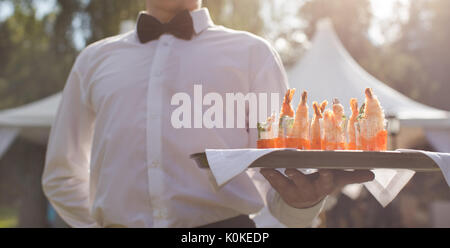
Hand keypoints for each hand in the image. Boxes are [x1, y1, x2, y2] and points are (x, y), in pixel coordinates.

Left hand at [260, 169, 374, 208]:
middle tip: (291, 169)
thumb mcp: (337, 180)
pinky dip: (268, 175)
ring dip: (278, 176)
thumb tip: (372, 173)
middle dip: (298, 177)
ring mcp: (294, 191)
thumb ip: (353, 176)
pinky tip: (262, 167)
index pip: (327, 181)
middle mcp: (309, 190)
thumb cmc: (323, 183)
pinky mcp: (282, 190)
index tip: (324, 168)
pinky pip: (274, 182)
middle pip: (304, 184)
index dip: (326, 175)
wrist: (305, 201)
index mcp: (324, 186)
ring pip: (286, 184)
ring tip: (271, 168)